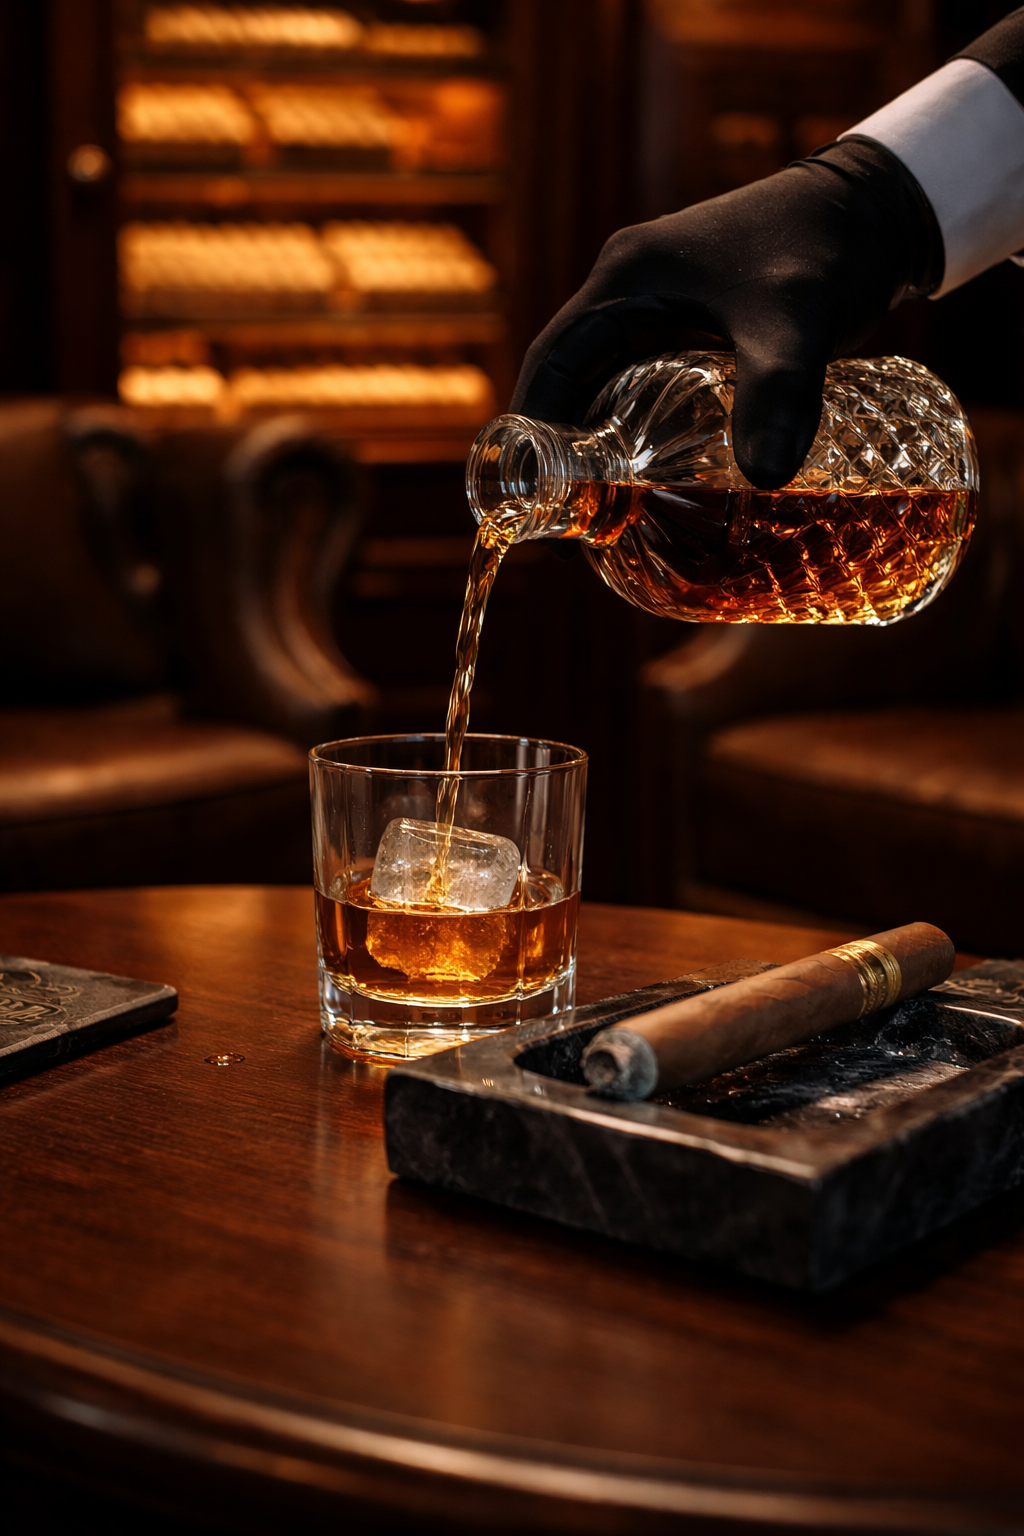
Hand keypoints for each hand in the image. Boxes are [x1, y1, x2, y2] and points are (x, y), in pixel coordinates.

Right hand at [511, 139, 941, 489]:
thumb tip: (765, 478)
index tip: (531, 499)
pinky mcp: (697, 326)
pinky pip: (649, 388)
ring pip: (610, 389)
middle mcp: (633, 291)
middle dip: (565, 453)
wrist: (881, 207)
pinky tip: (662, 480)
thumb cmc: (828, 247)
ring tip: (611, 516)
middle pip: (573, 383)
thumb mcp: (796, 321)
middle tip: (575, 527)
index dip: (532, 430)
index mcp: (627, 278)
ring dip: (604, 447)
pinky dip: (645, 434)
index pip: (551, 361)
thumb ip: (777, 392)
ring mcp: (663, 307)